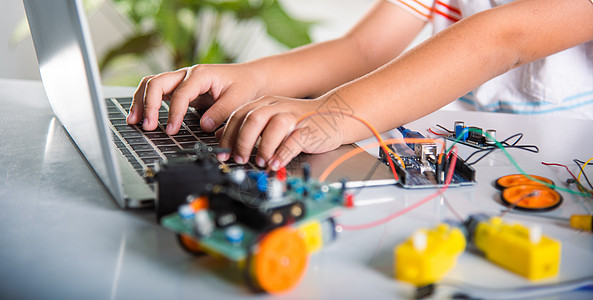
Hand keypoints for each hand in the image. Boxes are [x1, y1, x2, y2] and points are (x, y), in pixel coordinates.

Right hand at [127, 63, 261, 133]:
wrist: (248, 78)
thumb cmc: (244, 86)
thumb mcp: (238, 98)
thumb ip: (222, 111)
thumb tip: (204, 125)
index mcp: (201, 74)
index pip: (180, 94)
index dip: (173, 113)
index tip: (171, 130)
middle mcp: (186, 74)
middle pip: (157, 83)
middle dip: (149, 104)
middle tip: (148, 126)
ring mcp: (180, 80)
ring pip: (151, 84)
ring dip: (141, 101)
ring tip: (135, 121)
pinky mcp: (179, 88)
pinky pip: (156, 91)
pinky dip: (145, 102)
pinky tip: (141, 116)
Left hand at [217, 96, 344, 169]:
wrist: (335, 115)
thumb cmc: (300, 121)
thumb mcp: (271, 118)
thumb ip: (248, 125)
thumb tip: (223, 137)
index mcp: (264, 104)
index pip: (239, 115)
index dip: (228, 136)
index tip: (223, 154)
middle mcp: (277, 107)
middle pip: (253, 119)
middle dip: (242, 142)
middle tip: (239, 159)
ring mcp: (294, 117)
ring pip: (273, 127)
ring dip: (262, 147)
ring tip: (260, 161)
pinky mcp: (309, 130)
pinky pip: (293, 141)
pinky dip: (282, 154)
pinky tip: (275, 164)